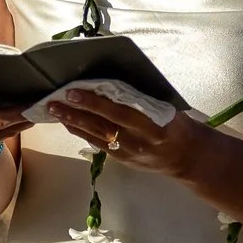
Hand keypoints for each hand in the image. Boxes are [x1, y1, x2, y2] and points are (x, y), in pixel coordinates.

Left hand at [50, 88, 206, 178]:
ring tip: (55, 111)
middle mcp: (138, 141)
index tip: (74, 91)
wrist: (187, 156)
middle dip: (76, 113)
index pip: (117, 111)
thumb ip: (141, 98)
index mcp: (151, 124)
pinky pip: (98, 145)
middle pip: (101, 126)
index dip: (94, 102)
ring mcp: (129, 153)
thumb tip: (112, 81)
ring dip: (73, 123)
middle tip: (55, 101)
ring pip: (96, 137)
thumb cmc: (177, 124)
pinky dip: (82, 133)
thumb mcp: (166, 107)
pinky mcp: (124, 160)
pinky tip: (70, 124)